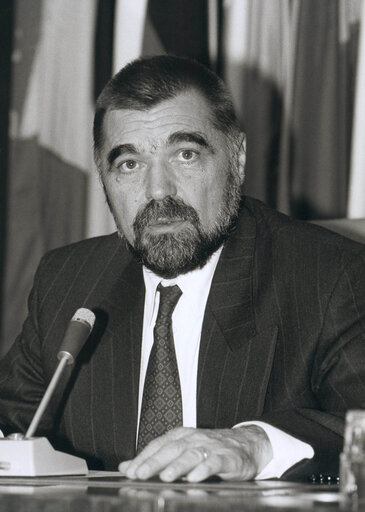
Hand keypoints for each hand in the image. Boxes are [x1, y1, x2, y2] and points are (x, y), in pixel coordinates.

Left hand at [118, 425, 272, 482]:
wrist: (246, 445)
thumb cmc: (209, 449)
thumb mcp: (181, 451)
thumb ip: (154, 459)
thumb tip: (126, 467)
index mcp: (181, 436)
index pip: (158, 445)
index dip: (144, 458)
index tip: (130, 471)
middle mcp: (193, 439)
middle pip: (171, 449)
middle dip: (155, 462)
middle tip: (141, 474)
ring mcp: (210, 447)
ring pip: (191, 454)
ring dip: (177, 465)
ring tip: (165, 477)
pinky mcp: (227, 457)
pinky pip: (214, 462)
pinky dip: (203, 469)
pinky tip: (194, 477)